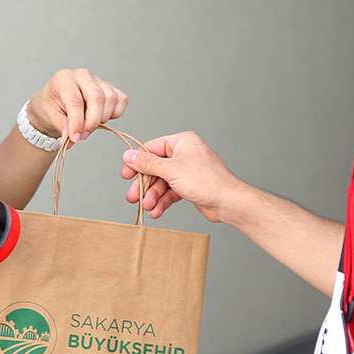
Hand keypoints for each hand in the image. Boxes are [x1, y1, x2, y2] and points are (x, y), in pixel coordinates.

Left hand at [28, 68, 128, 144]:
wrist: (55, 102)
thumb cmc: (52, 106)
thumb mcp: (51, 117)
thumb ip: (64, 127)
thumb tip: (73, 139)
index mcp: (64, 78)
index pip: (76, 101)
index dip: (77, 122)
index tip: (75, 138)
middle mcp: (82, 75)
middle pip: (97, 98)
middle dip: (92, 121)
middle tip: (83, 135)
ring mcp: (97, 79)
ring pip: (111, 98)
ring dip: (103, 118)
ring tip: (89, 125)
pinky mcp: (109, 87)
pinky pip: (121, 100)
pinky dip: (115, 113)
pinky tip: (102, 117)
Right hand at [120, 131, 241, 219]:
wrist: (228, 203)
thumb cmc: (207, 181)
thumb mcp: (172, 171)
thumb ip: (148, 163)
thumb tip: (128, 155)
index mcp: (181, 142)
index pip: (151, 149)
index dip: (136, 163)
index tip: (125, 175)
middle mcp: (184, 154)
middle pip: (155, 168)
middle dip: (144, 185)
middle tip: (133, 197)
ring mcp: (186, 170)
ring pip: (162, 182)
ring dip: (153, 196)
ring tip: (148, 208)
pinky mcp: (189, 185)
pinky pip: (170, 191)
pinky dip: (163, 201)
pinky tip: (157, 211)